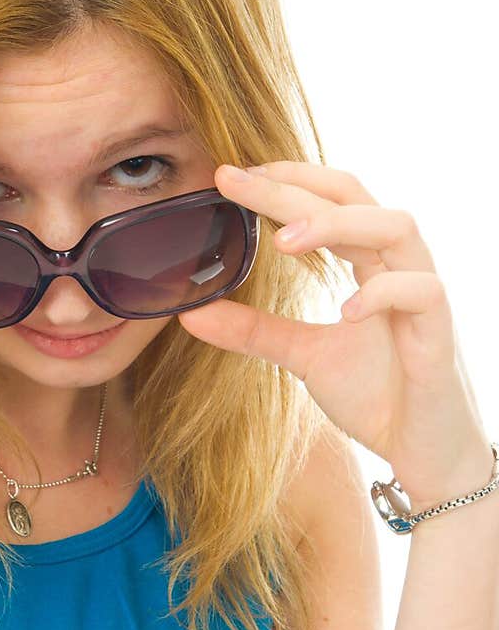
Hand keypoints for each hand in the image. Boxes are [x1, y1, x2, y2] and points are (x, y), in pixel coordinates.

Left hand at [177, 161, 492, 509]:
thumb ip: (253, 330)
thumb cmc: (376, 395)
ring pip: (396, 226)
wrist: (423, 453)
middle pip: (354, 197)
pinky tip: (345, 311)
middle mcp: (399, 264)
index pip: (329, 197)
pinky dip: (383, 293)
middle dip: (293, 186)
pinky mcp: (440, 333)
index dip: (283, 179)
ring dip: (338, 224)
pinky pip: (422, 292)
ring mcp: (424, 293)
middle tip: (236, 182)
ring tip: (284, 240)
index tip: (228, 175)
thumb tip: (190, 312)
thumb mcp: (302, 357)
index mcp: (369, 260)